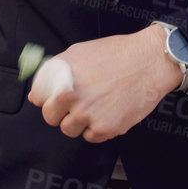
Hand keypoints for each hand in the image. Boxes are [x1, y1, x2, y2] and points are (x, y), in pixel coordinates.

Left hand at [28, 27, 179, 142]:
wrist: (151, 61)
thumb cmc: (118, 53)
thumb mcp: (80, 52)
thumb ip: (54, 71)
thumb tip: (37, 95)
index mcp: (61, 76)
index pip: (39, 98)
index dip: (49, 97)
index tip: (58, 96)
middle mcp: (71, 96)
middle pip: (50, 118)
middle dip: (61, 112)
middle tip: (79, 103)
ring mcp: (87, 114)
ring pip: (70, 129)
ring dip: (80, 121)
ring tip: (98, 105)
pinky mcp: (104, 128)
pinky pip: (91, 137)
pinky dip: (98, 128)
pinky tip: (110, 111)